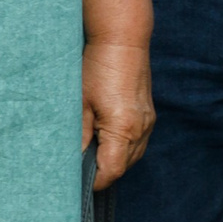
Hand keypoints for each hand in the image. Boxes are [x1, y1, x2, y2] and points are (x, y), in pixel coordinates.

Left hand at [81, 39, 153, 189]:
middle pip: (123, 167)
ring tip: (92, 151)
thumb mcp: (80, 104)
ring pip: (132, 156)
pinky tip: (107, 138)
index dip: (93, 181)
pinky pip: (138, 142)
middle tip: (79, 167)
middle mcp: (140, 129)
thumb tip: (73, 162)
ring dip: (114, 159)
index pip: (110, 172)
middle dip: (103, 172)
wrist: (123, 39)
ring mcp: (148, 122)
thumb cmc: (98, 68)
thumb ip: (79, 138)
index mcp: (123, 129)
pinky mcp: (149, 114)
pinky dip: (123, 147)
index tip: (76, 180)